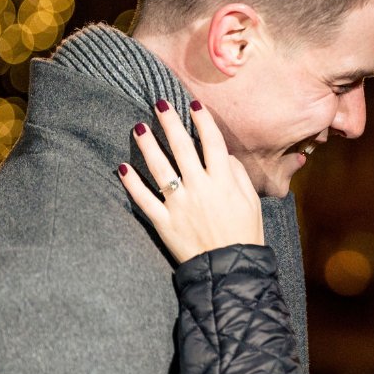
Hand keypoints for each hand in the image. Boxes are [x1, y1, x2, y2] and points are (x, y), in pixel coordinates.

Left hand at [118, 99, 263, 262]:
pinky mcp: (164, 222)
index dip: (202, 121)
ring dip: (148, 145)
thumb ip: (238, 175)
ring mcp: (179, 205)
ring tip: (139, 127)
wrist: (230, 269)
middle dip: (170, 123)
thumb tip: (223, 155)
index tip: (193, 104)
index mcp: (223, 182)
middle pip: (182, 148)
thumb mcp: (251, 202)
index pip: (211, 143)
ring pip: (159, 169)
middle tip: (159, 104)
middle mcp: (200, 188)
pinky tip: (122, 167)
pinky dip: (132, 184)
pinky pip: (144, 200)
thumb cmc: (245, 234)